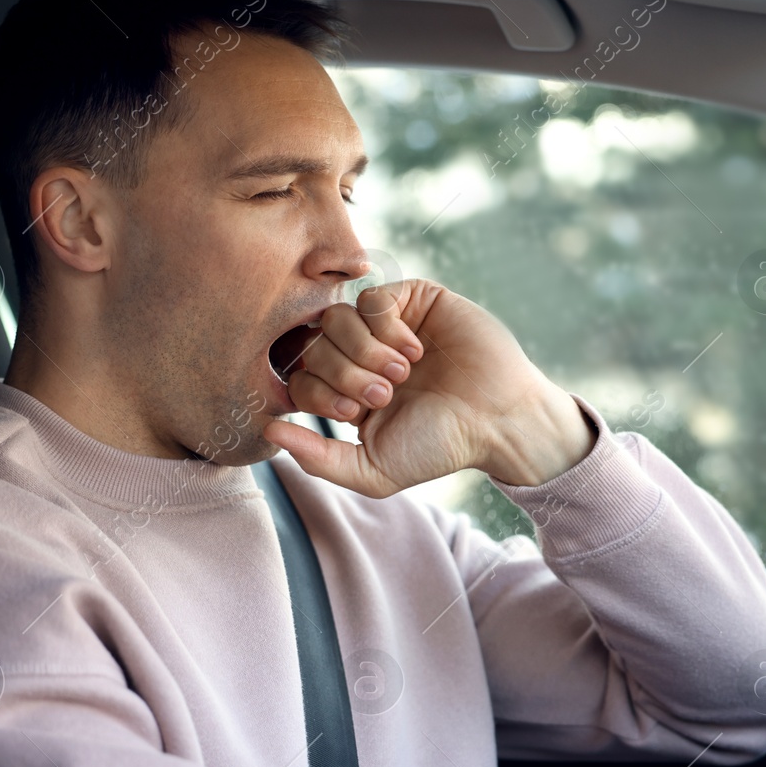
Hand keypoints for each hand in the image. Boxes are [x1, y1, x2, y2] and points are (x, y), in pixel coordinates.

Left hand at [263, 279, 594, 495]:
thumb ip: (318, 459)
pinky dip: (388, 326)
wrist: (497, 419)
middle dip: (345, 373)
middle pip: (314, 345)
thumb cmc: (440, 446)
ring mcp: (386, 325)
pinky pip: (373, 296)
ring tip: (403, 372)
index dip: (318, 391)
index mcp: (349, 392)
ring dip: (366, 350)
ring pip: (337, 317)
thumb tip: (268, 431)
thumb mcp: (373, 470)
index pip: (301, 377)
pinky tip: (416, 349)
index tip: (355, 412)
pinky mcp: (413, 299)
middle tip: (384, 393)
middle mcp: (362, 355)